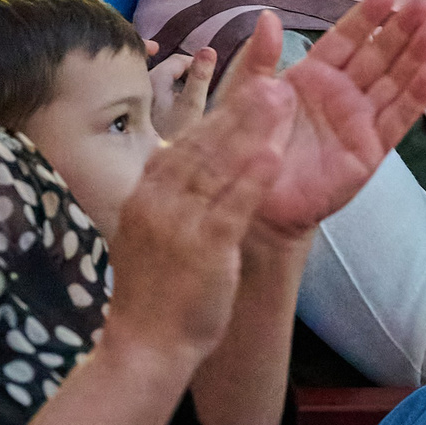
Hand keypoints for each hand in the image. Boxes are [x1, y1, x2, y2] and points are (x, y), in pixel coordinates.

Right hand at [103, 66, 288, 364]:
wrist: (144, 345)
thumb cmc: (151, 294)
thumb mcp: (146, 233)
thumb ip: (165, 198)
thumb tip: (181, 164)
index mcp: (145, 194)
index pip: (185, 144)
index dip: (218, 113)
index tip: (246, 88)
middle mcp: (158, 200)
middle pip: (204, 144)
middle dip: (240, 109)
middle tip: (273, 79)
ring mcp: (178, 222)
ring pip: (220, 166)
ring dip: (252, 129)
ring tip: (281, 99)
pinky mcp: (202, 248)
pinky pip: (231, 206)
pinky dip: (253, 179)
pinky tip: (275, 155)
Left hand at [144, 42, 213, 138]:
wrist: (146, 165)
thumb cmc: (172, 137)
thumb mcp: (191, 106)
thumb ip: (200, 77)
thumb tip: (209, 49)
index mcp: (155, 78)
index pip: (179, 60)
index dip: (197, 66)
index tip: (207, 79)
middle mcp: (141, 83)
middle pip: (168, 70)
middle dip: (185, 75)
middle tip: (198, 90)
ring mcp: (137, 97)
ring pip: (161, 83)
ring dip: (175, 87)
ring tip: (186, 103)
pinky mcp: (136, 110)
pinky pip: (153, 96)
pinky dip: (165, 99)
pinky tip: (171, 116)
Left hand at [218, 0, 425, 240]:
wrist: (256, 202)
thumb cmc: (250, 147)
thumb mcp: (246, 97)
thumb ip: (259, 59)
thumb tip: (267, 16)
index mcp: (314, 75)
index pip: (346, 39)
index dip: (367, 17)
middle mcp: (343, 93)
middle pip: (379, 55)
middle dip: (402, 29)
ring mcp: (359, 121)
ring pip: (394, 82)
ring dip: (416, 56)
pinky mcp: (369, 151)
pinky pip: (397, 120)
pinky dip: (416, 98)